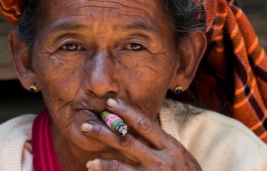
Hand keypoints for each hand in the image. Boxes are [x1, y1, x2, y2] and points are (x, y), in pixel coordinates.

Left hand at [81, 98, 201, 170]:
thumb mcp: (180, 155)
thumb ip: (161, 143)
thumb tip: (138, 125)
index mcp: (171, 146)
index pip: (145, 124)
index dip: (126, 112)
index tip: (110, 102)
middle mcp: (161, 160)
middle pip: (127, 141)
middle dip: (105, 131)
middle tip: (86, 124)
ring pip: (121, 165)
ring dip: (103, 161)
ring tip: (89, 159)